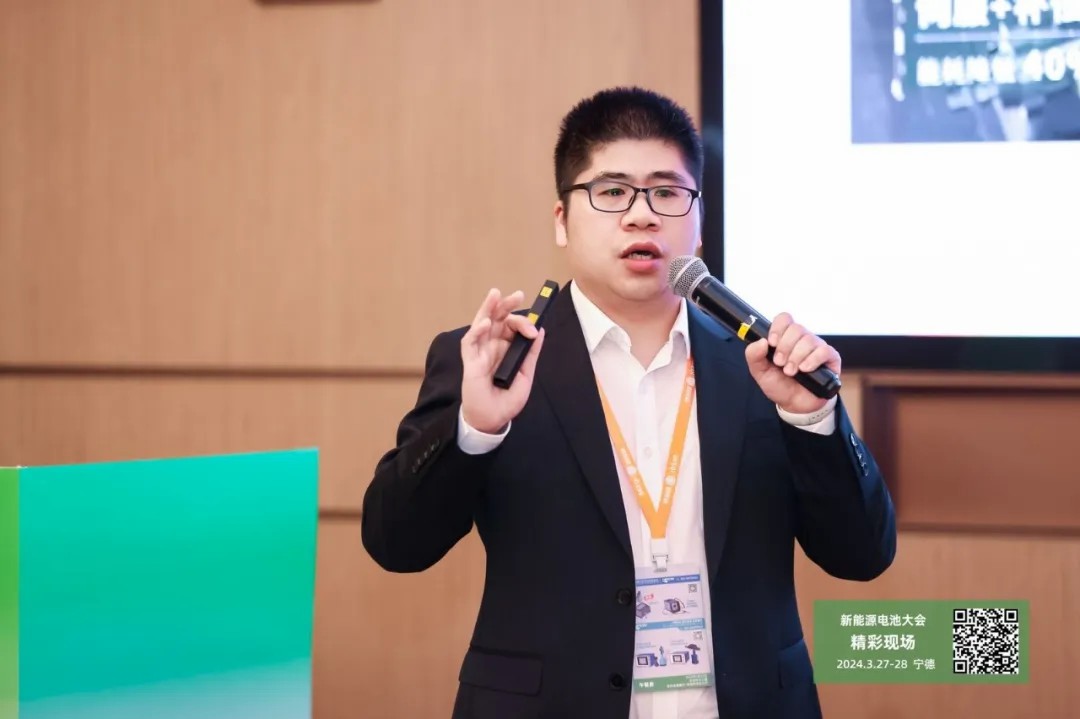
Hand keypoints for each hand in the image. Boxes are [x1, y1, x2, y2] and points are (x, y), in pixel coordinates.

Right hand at [460, 288, 545, 433]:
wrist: (493, 418)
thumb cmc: (507, 398)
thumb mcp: (526, 375)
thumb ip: (531, 354)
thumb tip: (541, 331)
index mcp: (507, 347)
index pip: (513, 326)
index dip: (524, 322)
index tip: (534, 329)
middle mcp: (493, 345)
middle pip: (498, 318)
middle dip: (507, 305)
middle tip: (518, 295)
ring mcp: (481, 351)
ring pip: (482, 323)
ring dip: (488, 308)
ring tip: (495, 294)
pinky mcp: (470, 361)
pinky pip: (470, 342)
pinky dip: (477, 331)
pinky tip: (486, 323)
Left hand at [745, 312, 840, 414]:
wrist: (795, 404)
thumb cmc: (779, 385)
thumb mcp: (760, 372)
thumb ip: (753, 356)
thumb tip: (761, 341)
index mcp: (785, 338)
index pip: (785, 319)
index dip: (778, 328)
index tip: (772, 343)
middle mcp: (802, 339)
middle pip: (796, 328)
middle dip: (785, 347)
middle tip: (780, 363)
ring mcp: (817, 347)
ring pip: (809, 339)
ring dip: (796, 356)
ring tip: (791, 372)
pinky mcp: (830, 358)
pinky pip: (824, 350)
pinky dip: (812, 359)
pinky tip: (805, 369)